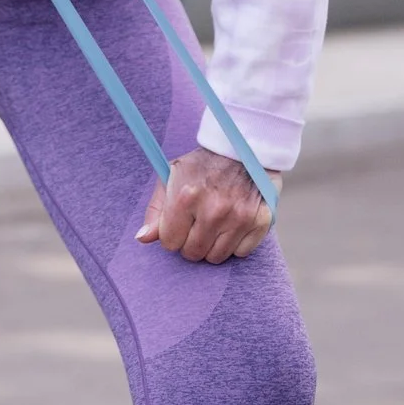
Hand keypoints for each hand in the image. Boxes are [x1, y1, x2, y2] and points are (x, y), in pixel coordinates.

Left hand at [136, 149, 278, 263]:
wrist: (244, 147)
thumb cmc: (202, 164)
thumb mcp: (172, 176)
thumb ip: (156, 209)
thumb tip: (142, 238)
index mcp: (186, 196)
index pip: (170, 242)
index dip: (171, 235)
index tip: (178, 224)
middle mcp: (214, 210)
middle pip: (193, 253)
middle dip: (190, 243)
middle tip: (196, 225)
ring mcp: (240, 217)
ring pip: (216, 257)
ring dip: (211, 246)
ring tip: (213, 225)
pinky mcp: (261, 222)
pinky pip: (241, 253)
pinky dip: (235, 244)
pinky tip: (232, 225)